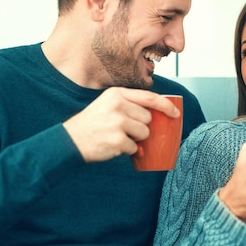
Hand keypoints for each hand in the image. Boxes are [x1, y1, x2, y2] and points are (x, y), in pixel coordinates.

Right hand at [62, 88, 179, 162]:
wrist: (70, 140)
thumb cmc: (92, 124)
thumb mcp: (108, 105)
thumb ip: (128, 104)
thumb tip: (156, 113)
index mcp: (117, 94)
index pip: (149, 97)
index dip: (165, 106)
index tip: (175, 113)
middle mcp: (118, 106)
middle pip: (148, 118)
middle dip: (141, 127)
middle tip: (124, 129)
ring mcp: (118, 123)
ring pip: (144, 133)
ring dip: (135, 139)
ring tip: (117, 137)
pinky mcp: (118, 140)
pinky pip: (134, 148)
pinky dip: (127, 151)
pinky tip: (112, 146)